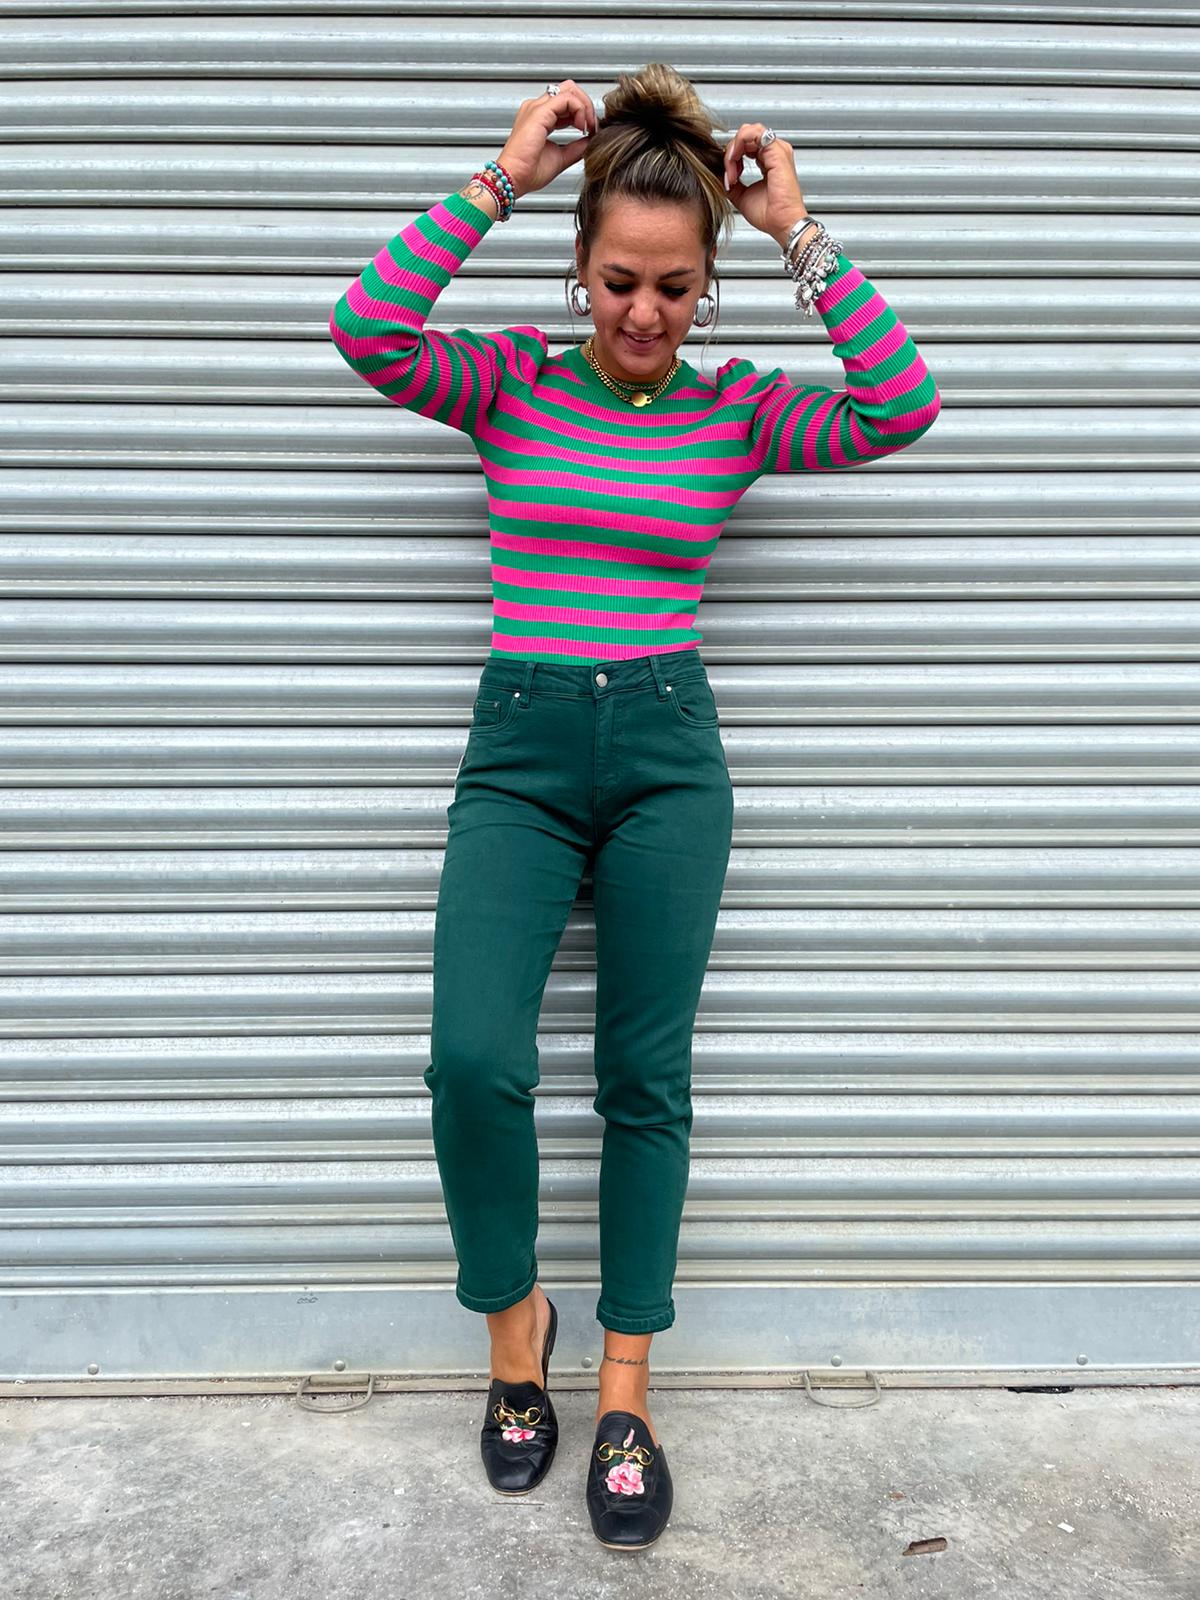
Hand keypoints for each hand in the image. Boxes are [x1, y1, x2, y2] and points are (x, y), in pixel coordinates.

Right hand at [496, 81, 599, 197]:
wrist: (514, 179)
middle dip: (586, 104)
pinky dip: (580, 109)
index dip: (583, 113)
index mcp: (540, 118)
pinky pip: (567, 99)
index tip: (591, 131)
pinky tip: (581, 126)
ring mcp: (537, 108)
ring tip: (588, 126)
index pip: (567, 102)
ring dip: (585, 106)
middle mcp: (537, 109)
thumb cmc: (528, 172)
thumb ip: (576, 147)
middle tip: (592, 125)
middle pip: (569, 90)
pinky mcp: (540, 112)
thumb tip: (590, 140)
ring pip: (569, 90)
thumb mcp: (561, 157)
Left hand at [722, 124, 807, 246]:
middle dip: (731, 151)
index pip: (745, 144)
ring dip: (733, 148)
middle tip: (729, 174)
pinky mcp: (777, 152)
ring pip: (748, 131)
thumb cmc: (770, 215)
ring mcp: (777, 150)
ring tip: (731, 169)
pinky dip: (738, 147)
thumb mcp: (741, 195)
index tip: (729, 178)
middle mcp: (775, 153)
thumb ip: (731, 181)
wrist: (782, 224)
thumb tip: (719, 173)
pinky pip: (752, 134)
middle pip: (746, 135)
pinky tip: (734, 163)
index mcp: (769, 160)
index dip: (732, 157)